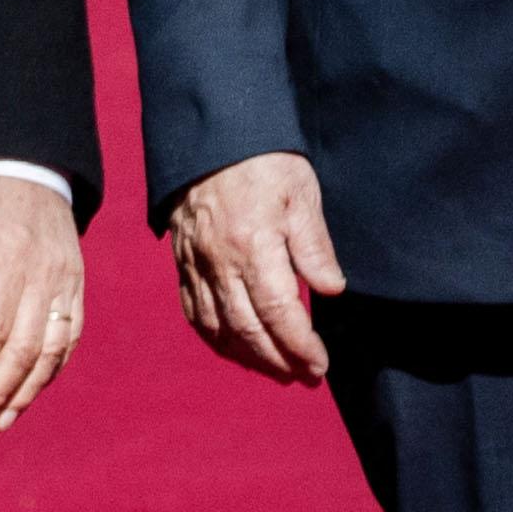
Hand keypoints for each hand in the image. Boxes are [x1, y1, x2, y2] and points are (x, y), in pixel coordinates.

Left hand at [0, 173, 84, 430]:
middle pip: (25, 347)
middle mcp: (45, 273)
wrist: (24, 163)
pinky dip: (50, 369)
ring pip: (53, 349)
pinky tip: (27, 392)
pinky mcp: (77, 284)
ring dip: (26, 390)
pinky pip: (69, 336)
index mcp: (8, 258)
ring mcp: (67, 280)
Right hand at [165, 149, 343, 386]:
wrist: (210, 134)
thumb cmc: (263, 159)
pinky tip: (235, 348)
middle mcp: (219, 261)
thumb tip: (331, 290)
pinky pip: (194, 312)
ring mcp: (196, 264)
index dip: (299, 346)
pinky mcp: (182, 262)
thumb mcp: (302, 193)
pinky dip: (215, 339)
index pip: (278, 313)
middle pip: (247, 330)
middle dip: (278, 361)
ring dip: (248, 358)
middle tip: (306, 377)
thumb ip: (314, 246)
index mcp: (253, 244)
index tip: (319, 365)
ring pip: (217, 328)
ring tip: (276, 371)